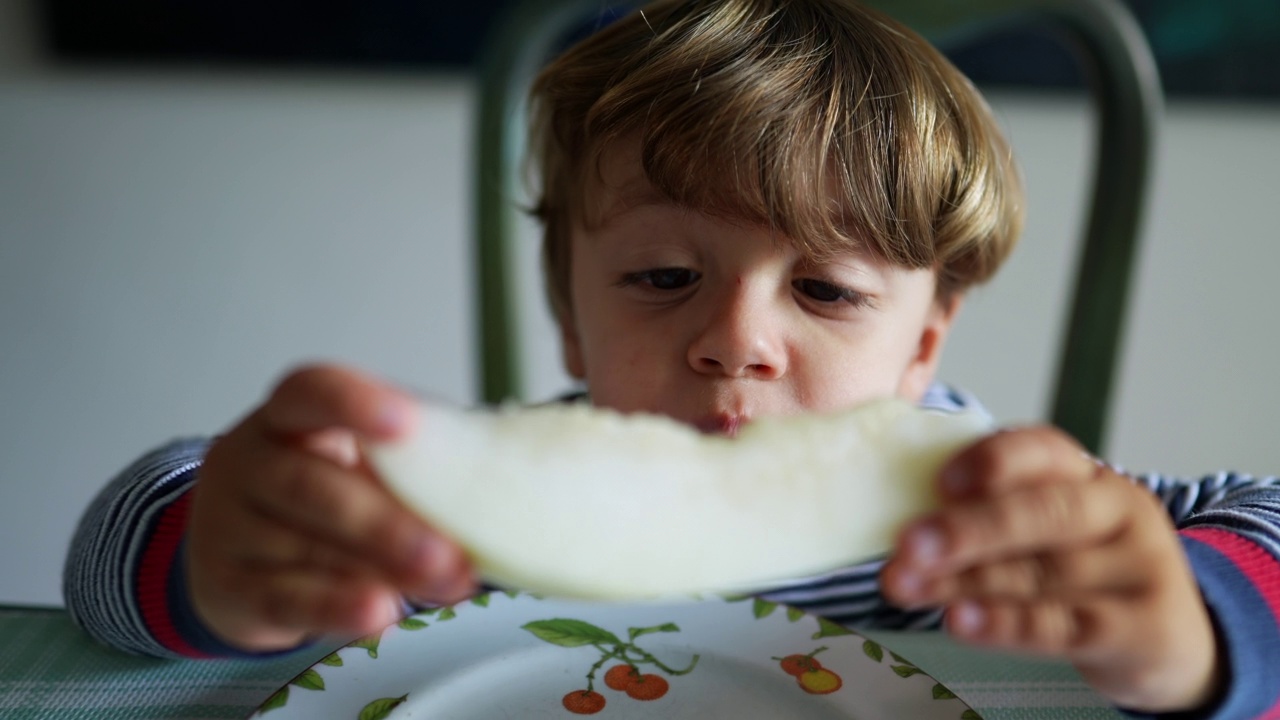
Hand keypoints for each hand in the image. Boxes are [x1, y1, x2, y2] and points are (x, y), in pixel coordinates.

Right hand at [187, 364, 476, 652]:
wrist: (235, 551)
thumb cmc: (323, 491)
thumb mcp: (362, 464)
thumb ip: (415, 469)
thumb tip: (497, 494)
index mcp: (289, 417)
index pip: (310, 392)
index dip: (354, 403)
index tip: (406, 424)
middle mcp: (249, 463)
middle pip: (310, 485)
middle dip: (387, 523)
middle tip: (449, 553)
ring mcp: (230, 525)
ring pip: (304, 547)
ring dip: (381, 569)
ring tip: (443, 582)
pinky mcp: (228, 586)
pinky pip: (286, 598)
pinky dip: (337, 607)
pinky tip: (379, 612)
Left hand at [880, 427, 1220, 713]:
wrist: (1175, 639)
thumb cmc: (1087, 574)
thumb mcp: (1052, 532)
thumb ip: (994, 516)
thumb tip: (901, 523)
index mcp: (1087, 474)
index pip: (1043, 448)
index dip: (991, 459)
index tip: (940, 481)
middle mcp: (1118, 509)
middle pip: (1042, 511)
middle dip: (967, 527)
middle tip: (907, 544)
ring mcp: (1137, 567)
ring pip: (1040, 571)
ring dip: (964, 580)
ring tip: (907, 586)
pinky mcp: (1144, 627)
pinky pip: (1066, 625)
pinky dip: (1007, 624)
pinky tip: (961, 621)